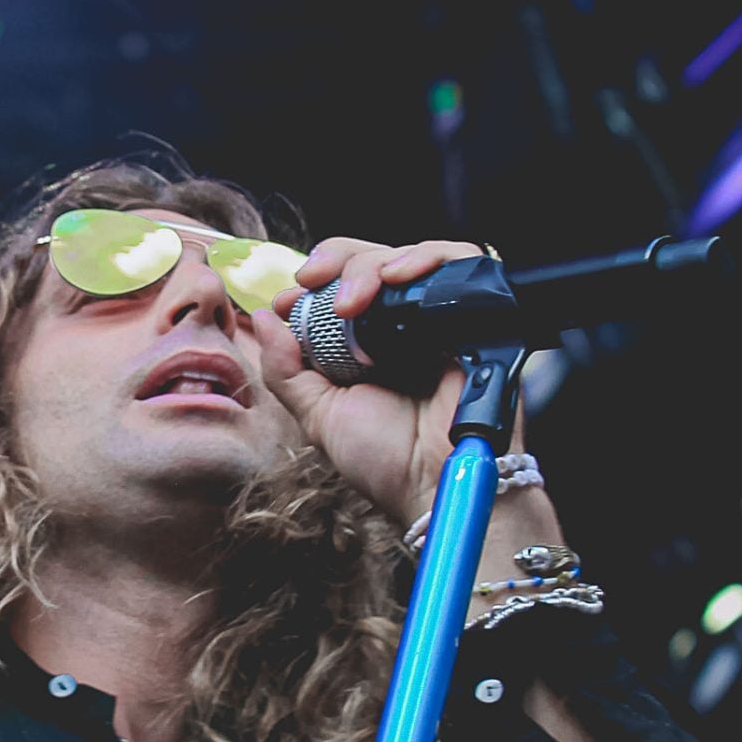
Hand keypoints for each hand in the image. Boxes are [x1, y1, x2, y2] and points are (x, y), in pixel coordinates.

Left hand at [249, 235, 517, 528]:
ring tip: (352, 299)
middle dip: (337, 264)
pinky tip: (398, 277)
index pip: (343, 283)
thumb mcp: (319, 415)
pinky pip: (460, 260)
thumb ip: (286, 369)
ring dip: (371, 265)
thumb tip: (264, 317)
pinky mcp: (477, 313)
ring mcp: (439, 318)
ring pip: (407, 256)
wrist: (434, 485)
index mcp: (367, 345)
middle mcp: (404, 326)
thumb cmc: (383, 462)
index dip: (315, 278)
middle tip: (314, 285)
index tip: (288, 297)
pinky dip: (426, 257)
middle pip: (372, 260)